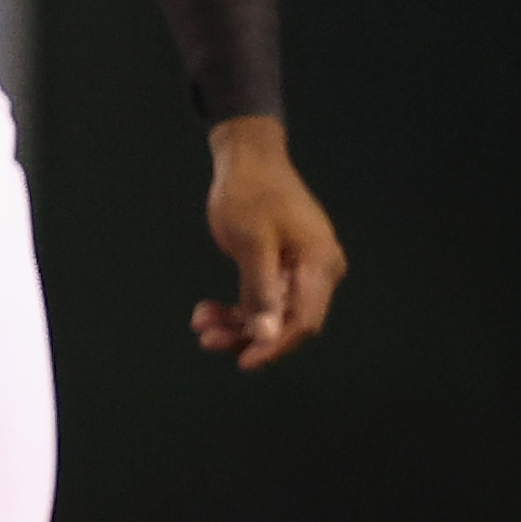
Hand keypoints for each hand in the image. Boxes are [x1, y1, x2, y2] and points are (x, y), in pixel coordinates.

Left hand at [192, 116, 341, 370]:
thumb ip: (262, 291)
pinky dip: (238, 308)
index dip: (275, 346)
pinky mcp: (284, 268)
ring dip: (237, 324)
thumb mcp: (251, 244)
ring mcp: (302, 270)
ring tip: (201, 323)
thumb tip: (269, 335)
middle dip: (249, 335)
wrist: (249, 159)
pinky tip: (208, 312)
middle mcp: (318, 271)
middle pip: (289, 321)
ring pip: (272, 313)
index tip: (244, 361)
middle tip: (206, 339)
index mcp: (319, 265)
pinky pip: (265, 298)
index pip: (304, 321)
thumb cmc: (249, 194)